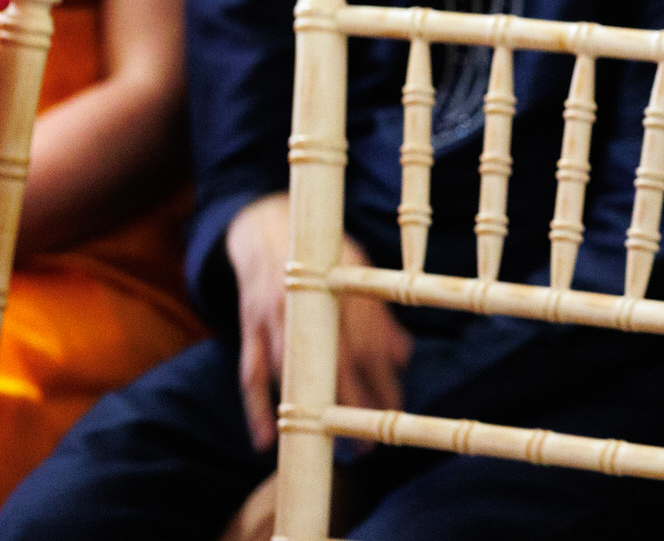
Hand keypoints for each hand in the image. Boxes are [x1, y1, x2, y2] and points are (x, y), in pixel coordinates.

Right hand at [226, 193, 413, 449]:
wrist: (266, 227)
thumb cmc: (323, 254)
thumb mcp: (357, 270)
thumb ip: (378, 313)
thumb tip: (404, 355)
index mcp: (340, 286)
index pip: (367, 343)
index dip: (383, 380)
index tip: (397, 410)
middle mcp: (306, 302)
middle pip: (334, 363)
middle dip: (355, 405)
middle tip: (369, 445)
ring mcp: (272, 318)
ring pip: (294, 373)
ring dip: (312, 412)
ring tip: (333, 445)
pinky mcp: (249, 329)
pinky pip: (250, 374)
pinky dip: (256, 407)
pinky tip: (265, 440)